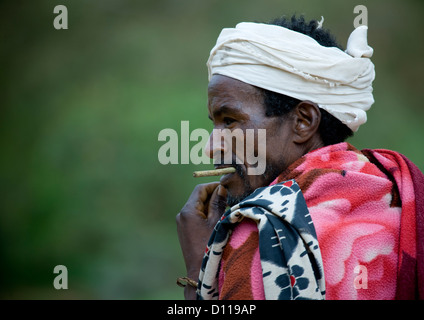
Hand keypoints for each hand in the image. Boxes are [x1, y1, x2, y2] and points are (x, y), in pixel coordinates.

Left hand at [176, 182, 226, 298]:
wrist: (199, 271)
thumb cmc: (210, 246)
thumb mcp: (217, 223)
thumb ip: (218, 203)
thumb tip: (221, 188)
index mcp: (188, 211)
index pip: (200, 190)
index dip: (214, 186)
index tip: (227, 188)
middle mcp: (182, 214)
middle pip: (199, 197)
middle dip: (213, 196)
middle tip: (229, 198)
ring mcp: (182, 222)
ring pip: (198, 206)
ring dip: (211, 205)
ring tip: (225, 208)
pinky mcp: (185, 229)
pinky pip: (196, 215)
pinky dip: (206, 213)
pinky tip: (217, 218)